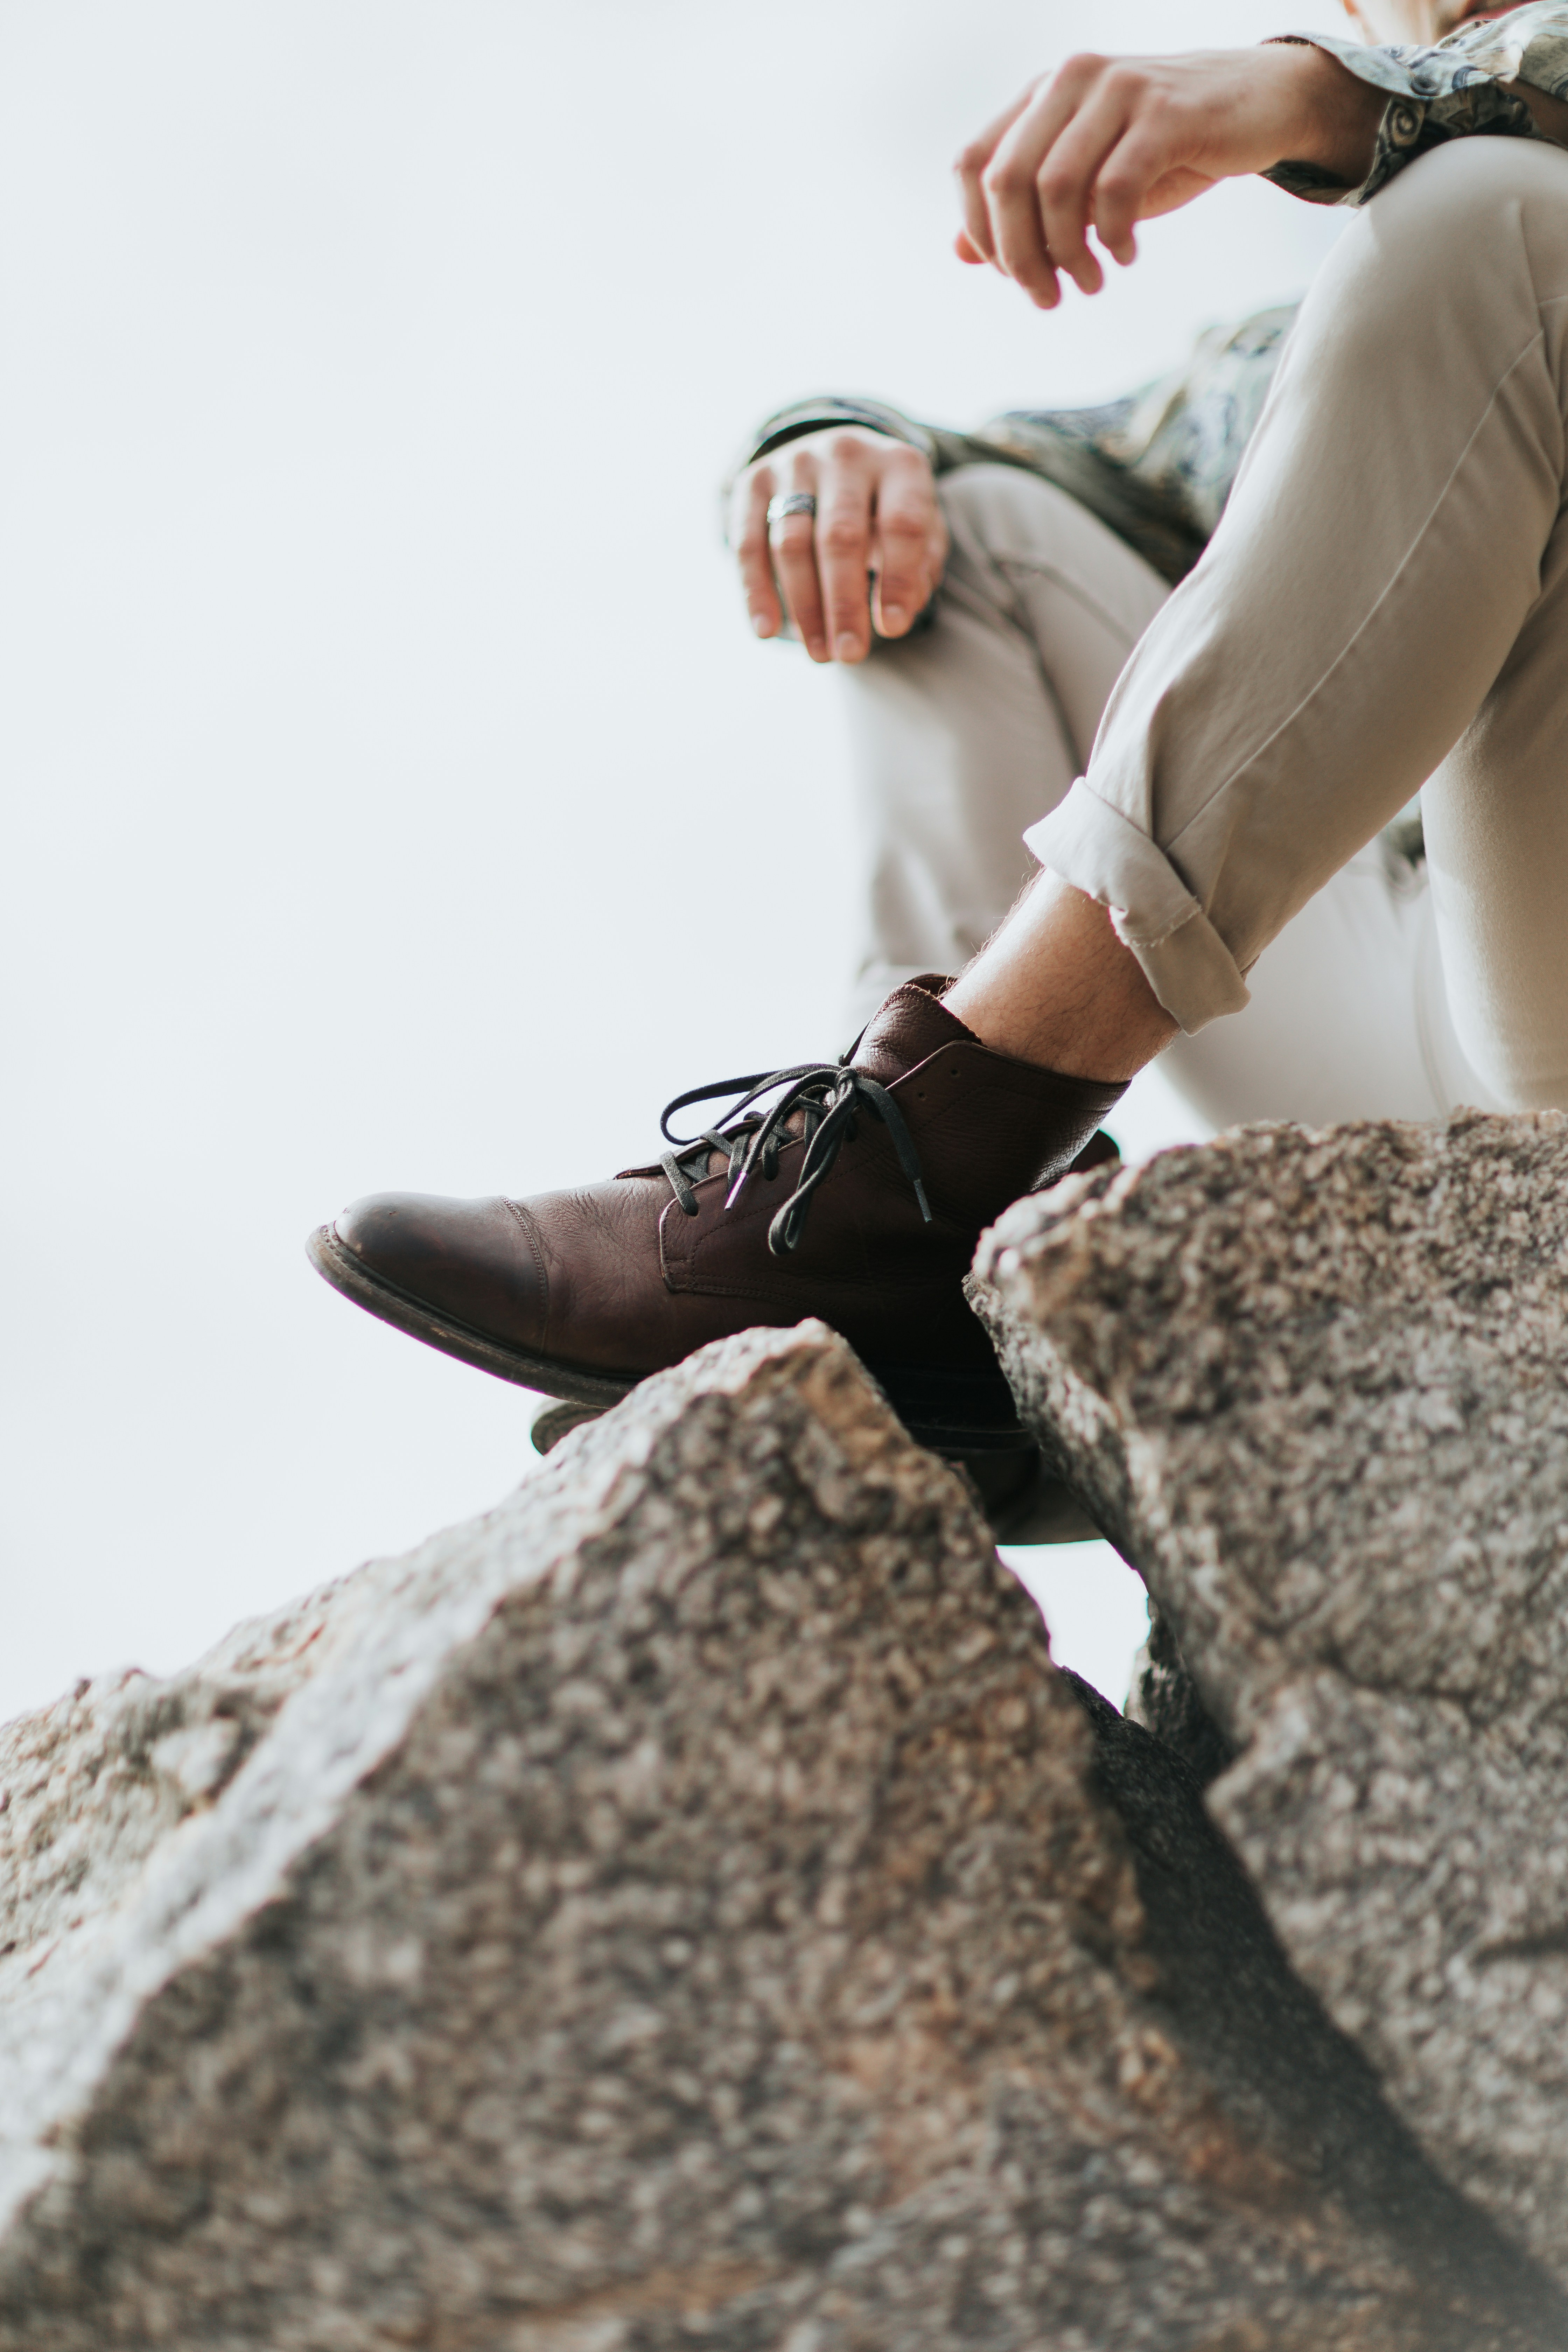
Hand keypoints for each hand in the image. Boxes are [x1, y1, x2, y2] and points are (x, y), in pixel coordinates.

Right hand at [730, 427, 947, 662]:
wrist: (838, 458)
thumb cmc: (888, 508)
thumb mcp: (923, 528)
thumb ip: (921, 569)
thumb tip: (896, 615)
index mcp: (898, 463)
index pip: (901, 524)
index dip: (897, 579)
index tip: (892, 629)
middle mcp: (845, 454)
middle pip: (840, 537)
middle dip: (844, 604)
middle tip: (851, 655)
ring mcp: (795, 463)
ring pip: (791, 544)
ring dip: (804, 607)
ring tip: (820, 654)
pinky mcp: (754, 480)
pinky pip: (748, 543)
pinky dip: (755, 591)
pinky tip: (766, 631)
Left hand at [954, 44, 1385, 307]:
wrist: (1258, 105)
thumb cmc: (1164, 148)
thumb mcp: (1086, 181)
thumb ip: (1024, 209)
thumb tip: (960, 253)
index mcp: (1041, 94)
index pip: (972, 164)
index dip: (982, 231)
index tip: (1013, 275)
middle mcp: (1070, 79)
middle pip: (1005, 180)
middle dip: (1018, 255)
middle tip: (1048, 296)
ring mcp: (1117, 89)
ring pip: (1054, 188)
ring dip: (1066, 255)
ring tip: (1090, 284)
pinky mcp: (1164, 112)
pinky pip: (1114, 189)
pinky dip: (1113, 237)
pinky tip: (1125, 255)